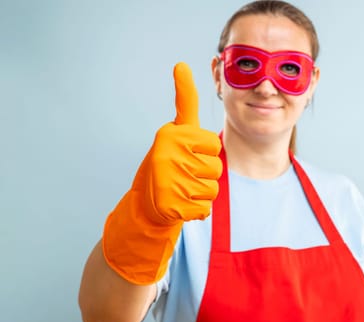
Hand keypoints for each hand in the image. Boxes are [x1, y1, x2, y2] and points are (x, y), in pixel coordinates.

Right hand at [135, 63, 222, 224]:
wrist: (145, 203)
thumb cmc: (167, 162)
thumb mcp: (175, 130)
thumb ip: (185, 100)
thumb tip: (181, 64)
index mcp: (171, 133)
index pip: (214, 145)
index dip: (206, 153)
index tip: (188, 153)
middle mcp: (167, 154)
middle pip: (216, 168)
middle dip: (205, 174)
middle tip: (184, 174)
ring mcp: (168, 180)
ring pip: (212, 190)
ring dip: (202, 193)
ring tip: (182, 189)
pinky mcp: (170, 206)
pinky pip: (204, 210)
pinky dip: (196, 211)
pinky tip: (181, 204)